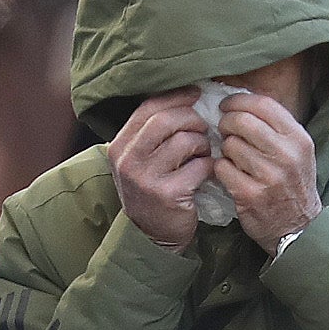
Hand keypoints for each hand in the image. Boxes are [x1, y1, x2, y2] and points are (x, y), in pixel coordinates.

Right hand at [107, 92, 208, 251]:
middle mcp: (128, 160)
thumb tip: (184, 95)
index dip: (176, 96)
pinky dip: (209, 166)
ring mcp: (146, 178)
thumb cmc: (152, 190)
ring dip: (203, 143)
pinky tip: (206, 171)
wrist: (152, 235)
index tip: (196, 93)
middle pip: (167, 120)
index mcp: (119, 146)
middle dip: (192, 118)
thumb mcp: (140, 160)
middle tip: (203, 128)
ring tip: (203, 153)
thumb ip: (152, 132)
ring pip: (186, 141)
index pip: (148, 108)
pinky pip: (199, 166)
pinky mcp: (169, 194)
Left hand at [212, 89, 322, 253]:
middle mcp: (286, 155)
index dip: (238, 100)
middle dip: (226, 122)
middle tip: (224, 130)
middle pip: (242, 121)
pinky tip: (229, 174)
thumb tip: (242, 101)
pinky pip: (222, 168)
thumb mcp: (298, 151)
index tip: (227, 105)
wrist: (299, 228)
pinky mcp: (250, 195)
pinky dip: (220, 169)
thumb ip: (276, 127)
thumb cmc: (294, 184)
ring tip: (232, 157)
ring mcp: (268, 176)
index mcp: (298, 139)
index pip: (263, 104)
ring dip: (224, 149)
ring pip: (230, 144)